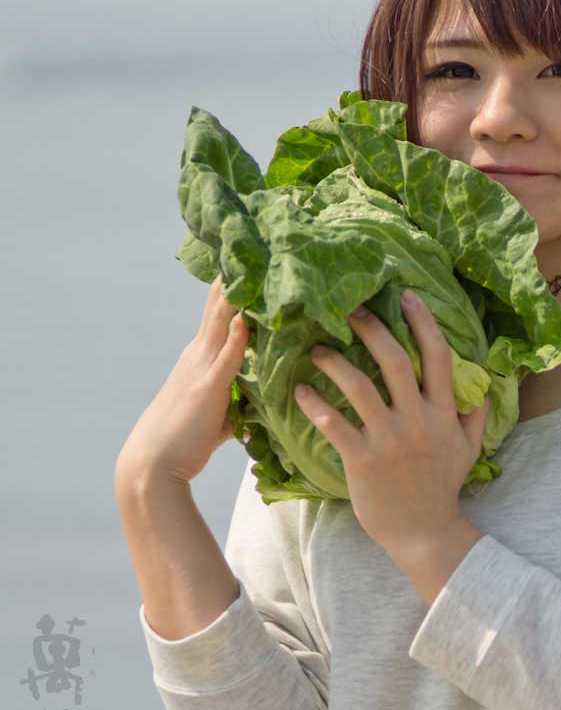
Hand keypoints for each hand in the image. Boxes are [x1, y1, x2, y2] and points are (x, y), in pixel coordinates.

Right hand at [117, 274, 247, 484]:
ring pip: (221, 322)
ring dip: (238, 295)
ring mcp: (201, 368)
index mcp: (201, 357)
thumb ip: (236, 396)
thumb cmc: (184, 442)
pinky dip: (237, 337)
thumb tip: (259, 397)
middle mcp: (199, 354)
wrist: (152, 465)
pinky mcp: (207, 388)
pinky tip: (246, 318)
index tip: (250, 260)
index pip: (220, 313)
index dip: (234, 287)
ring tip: (253, 263)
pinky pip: (226, 358)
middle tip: (254, 243)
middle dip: (237, 277)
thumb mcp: (217, 412)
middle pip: (219, 306)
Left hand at [293, 287, 489, 554]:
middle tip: (350, 311)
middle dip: (372, 330)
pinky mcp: (363, 461)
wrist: (424, 533)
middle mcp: (419, 420)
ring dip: (335, 362)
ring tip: (317, 350)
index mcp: (445, 414)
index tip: (406, 297)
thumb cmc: (442, 489)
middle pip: (396, 361)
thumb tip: (482, 387)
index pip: (438, 357)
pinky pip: (334, 424)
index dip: (422, 322)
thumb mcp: (469, 450)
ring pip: (360, 387)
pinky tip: (300, 392)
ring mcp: (390, 440)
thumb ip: (474, 416)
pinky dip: (314, 405)